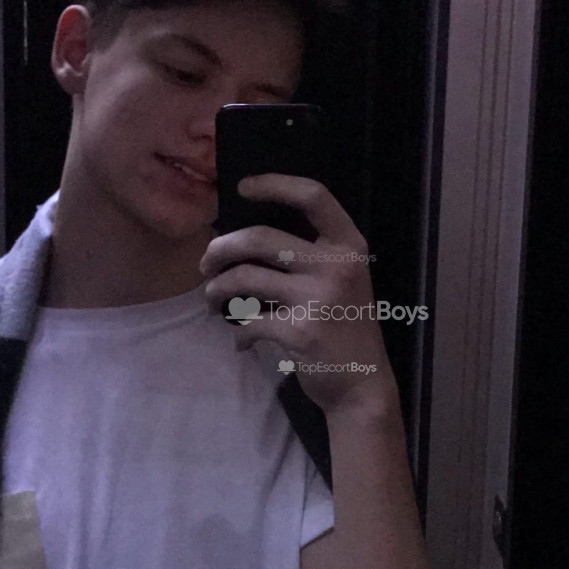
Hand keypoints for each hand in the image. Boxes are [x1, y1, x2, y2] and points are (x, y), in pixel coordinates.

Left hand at [199, 174, 397, 416]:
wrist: (362, 384)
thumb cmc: (345, 327)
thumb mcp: (343, 280)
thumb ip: (309, 254)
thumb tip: (242, 236)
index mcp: (349, 246)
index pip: (313, 196)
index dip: (274, 185)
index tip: (241, 188)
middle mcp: (336, 266)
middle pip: (260, 238)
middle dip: (220, 249)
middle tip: (206, 265)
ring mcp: (318, 298)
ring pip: (244, 278)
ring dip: (216, 290)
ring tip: (212, 300)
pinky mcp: (300, 331)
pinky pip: (249, 321)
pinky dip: (237, 332)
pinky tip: (241, 340)